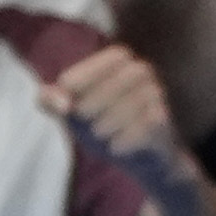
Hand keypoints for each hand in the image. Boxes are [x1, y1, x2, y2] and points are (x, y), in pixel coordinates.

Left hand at [38, 35, 191, 182]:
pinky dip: (129, 137)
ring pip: (139, 100)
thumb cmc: (103, 125)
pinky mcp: (164, 122)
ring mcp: (158, 96)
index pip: (112, 57)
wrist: (142, 157)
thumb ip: (51, 101)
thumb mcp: (71, 113)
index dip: (87, 73)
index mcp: (121, 63)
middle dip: (99, 96)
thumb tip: (53, 99)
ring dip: (113, 118)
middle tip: (82, 117)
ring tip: (99, 133)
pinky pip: (150, 124)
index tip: (66, 96)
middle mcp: (144, 73)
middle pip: (126, 76)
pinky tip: (115, 147)